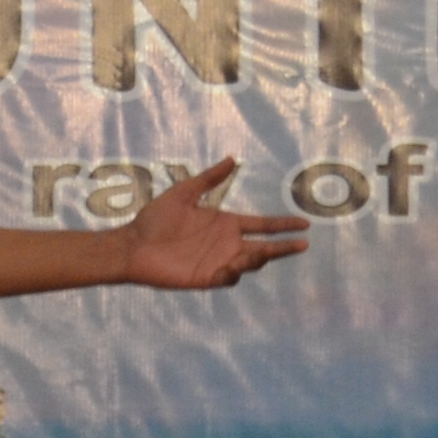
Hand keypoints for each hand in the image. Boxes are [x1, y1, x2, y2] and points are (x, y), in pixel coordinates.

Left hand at [113, 159, 309, 289]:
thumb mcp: (184, 193)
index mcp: (226, 224)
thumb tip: (232, 159)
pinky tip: (233, 266)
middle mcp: (227, 244)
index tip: (304, 224)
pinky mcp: (205, 278)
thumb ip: (209, 178)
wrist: (132, 244)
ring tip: (259, 251)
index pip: (263, 226)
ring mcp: (218, 262)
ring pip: (250, 263)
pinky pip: (227, 279)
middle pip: (264, 248)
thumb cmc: (155, 218)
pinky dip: (234, 273)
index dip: (283, 225)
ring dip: (257, 258)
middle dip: (284, 248)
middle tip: (302, 244)